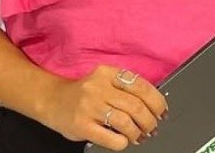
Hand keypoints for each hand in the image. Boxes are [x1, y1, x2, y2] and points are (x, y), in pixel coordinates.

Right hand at [41, 65, 168, 149]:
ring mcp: (89, 107)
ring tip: (139, 136)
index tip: (162, 112)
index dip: (157, 101)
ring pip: (126, 122)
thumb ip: (124, 88)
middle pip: (136, 105)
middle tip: (152, 127)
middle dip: (150, 120)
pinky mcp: (82, 126)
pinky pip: (111, 138)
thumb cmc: (83, 93)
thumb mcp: (103, 81)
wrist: (52, 100)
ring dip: (138, 132)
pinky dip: (123, 142)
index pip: (141, 86)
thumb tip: (154, 105)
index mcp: (107, 73)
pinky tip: (123, 141)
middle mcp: (98, 87)